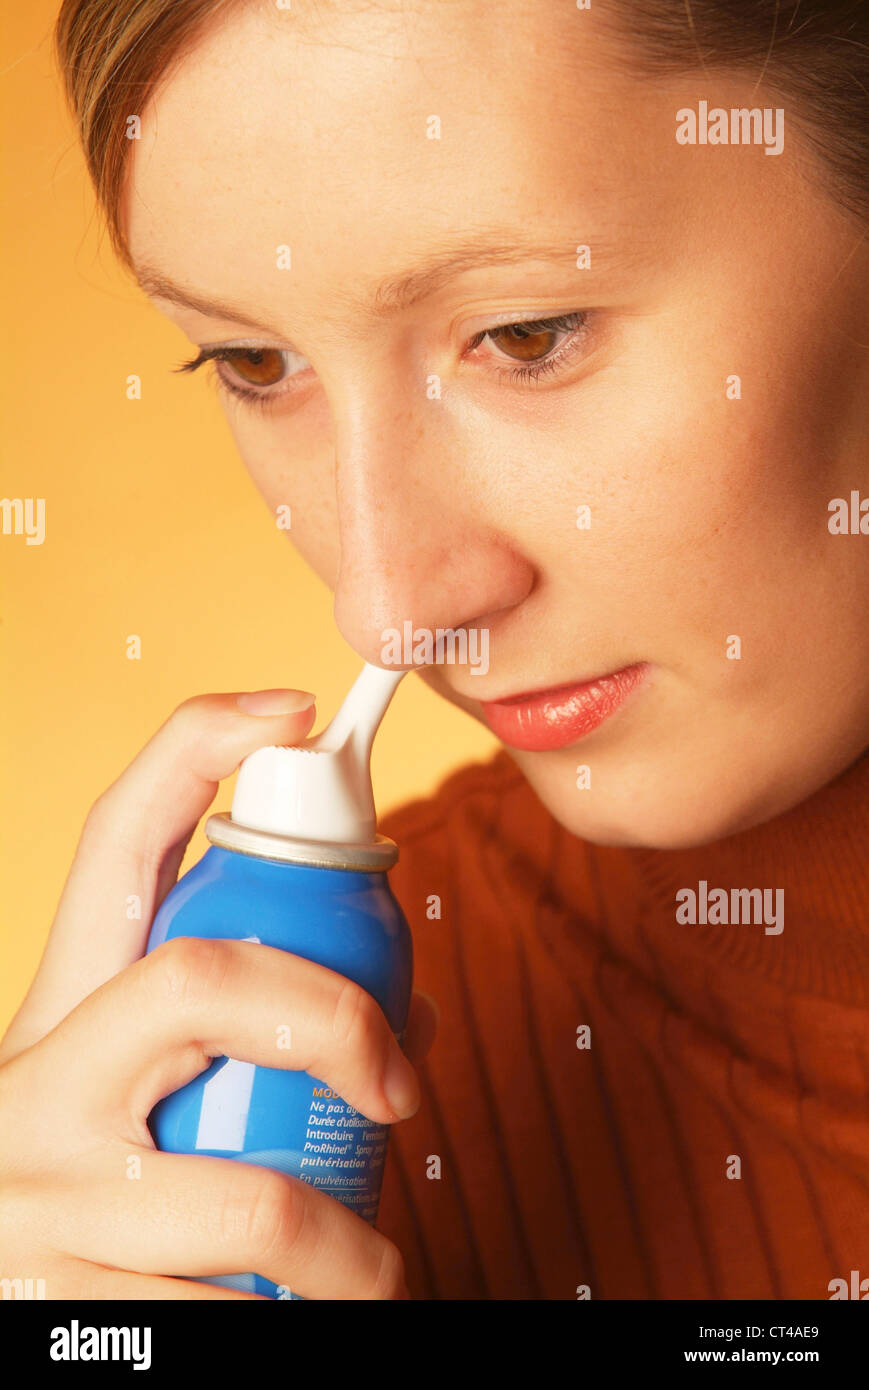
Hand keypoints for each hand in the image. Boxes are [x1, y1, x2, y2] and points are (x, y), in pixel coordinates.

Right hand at [0, 691, 437, 1298]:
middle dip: (337, 1018)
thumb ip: (236, 1043)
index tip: (291, 709)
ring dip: (346, 1252)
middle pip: (198, 980)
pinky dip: (290, 1329)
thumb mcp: (132, 1102)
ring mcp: (33, 1201)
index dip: (197, 751)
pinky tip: (299, 1329)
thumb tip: (401, 1018)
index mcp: (58, 1012)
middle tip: (401, 1093)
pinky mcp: (53, 1313)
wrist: (0, 1307)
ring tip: (374, 1275)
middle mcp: (30, 1085)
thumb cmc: (99, 1193)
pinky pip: (219, 1316)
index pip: (116, 843)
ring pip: (243, 1199)